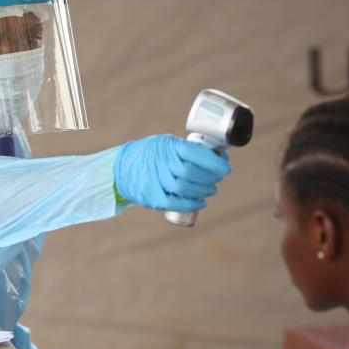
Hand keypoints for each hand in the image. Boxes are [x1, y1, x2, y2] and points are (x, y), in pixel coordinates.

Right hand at [113, 134, 230, 211]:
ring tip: (210, 190)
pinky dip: (191, 204)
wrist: (123, 168)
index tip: (225, 168)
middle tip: (217, 179)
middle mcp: (163, 163)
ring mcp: (157, 180)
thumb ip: (187, 150)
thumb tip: (218, 157)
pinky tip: (200, 202)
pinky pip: (176, 203)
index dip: (214, 163)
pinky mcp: (154, 197)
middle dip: (210, 178)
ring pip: (186, 189)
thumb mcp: (167, 143)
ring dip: (203, 191)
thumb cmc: (151, 154)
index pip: (197, 154)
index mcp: (170, 146)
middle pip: (193, 173)